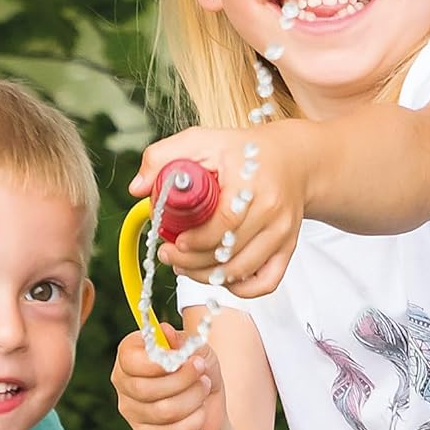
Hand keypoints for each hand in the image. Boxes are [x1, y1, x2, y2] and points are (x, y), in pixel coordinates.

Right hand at [112, 323, 226, 429]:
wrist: (208, 400)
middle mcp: (124, 382)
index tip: (191, 360)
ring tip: (204, 389)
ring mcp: (131, 411)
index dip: (160, 364)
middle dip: (183, 381)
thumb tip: (165, 331)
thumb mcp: (196, 348)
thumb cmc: (198, 368)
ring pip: (162, 412)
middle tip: (203, 372)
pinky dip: (193, 422)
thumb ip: (181, 340)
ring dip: (193, 399)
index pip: (131, 362)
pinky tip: (200, 412)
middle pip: (145, 389)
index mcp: (129, 354)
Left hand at [131, 122, 308, 297]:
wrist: (292, 159)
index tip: (174, 242)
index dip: (196, 241)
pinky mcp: (288, 248)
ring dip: (208, 276)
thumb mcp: (201, 141)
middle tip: (169, 255)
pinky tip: (219, 275)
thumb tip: (137, 188)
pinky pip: (266, 282)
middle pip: (230, 253)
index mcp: (251, 183)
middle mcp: (272, 210)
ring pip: (242, 272)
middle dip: (192, 262)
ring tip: (185, 265)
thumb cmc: (243, 151)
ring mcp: (283, 233)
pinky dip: (240, 289)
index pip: (224, 223)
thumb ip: (162, 157)